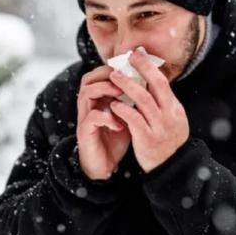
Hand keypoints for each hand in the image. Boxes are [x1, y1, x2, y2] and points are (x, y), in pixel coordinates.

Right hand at [76, 65, 131, 179]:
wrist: (105, 166)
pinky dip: (107, 117)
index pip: (99, 75)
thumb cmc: (116, 138)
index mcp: (98, 99)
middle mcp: (88, 106)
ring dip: (105, 90)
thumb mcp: (127, 115)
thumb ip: (133, 100)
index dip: (113, 69)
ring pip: (86, 93)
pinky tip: (119, 124)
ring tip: (121, 95)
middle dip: (107, 76)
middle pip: (88, 79)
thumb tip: (151, 83)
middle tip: (124, 79)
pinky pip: (92, 118)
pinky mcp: (84, 132)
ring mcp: (85, 118)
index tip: (131, 69)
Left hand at [108, 47, 189, 172]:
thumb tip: (149, 81)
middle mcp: (170, 115)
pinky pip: (134, 120)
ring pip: (144, 100)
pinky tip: (113, 104)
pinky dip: (123, 109)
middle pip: (156, 85)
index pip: (163, 82)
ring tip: (114, 77)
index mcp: (175, 109)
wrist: (171, 169)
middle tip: (126, 58)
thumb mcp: (171, 120)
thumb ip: (162, 103)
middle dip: (141, 69)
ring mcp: (160, 127)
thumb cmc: (166, 141)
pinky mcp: (147, 140)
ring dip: (127, 86)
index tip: (137, 54)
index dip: (149, 66)